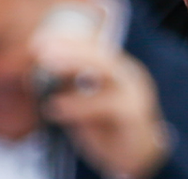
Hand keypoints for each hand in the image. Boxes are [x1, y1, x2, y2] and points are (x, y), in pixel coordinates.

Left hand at [34, 32, 170, 178]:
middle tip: (43, 49)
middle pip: (103, 54)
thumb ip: (70, 87)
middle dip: (72, 48)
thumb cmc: (108, 128)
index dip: (70, 42)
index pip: (95, 49)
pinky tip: (56, 107)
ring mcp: (135, 93)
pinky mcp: (135, 114)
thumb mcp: (84, 104)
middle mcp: (129, 76)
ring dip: (77, 64)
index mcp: (117, 70)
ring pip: (109, 69)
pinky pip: (107, 104)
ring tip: (48, 63)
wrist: (137, 156)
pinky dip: (80, 104)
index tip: (41, 40)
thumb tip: (45, 70)